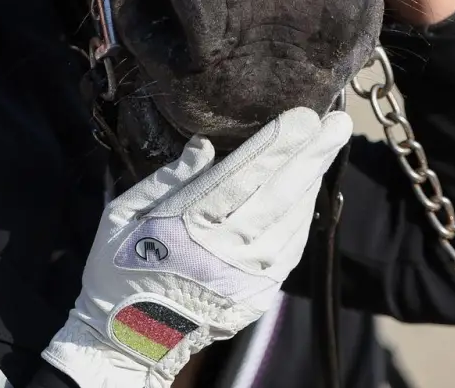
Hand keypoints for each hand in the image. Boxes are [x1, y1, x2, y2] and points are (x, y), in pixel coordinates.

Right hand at [42, 109, 352, 387]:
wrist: (128, 339)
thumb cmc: (117, 268)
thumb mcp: (122, 215)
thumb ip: (165, 180)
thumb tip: (204, 146)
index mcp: (184, 228)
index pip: (241, 177)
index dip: (275, 145)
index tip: (302, 115)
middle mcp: (223, 252)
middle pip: (277, 194)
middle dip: (310, 155)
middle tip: (337, 123)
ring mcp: (245, 277)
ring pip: (290, 221)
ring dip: (312, 182)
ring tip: (329, 147)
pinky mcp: (257, 296)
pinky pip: (290, 250)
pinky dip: (304, 217)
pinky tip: (310, 191)